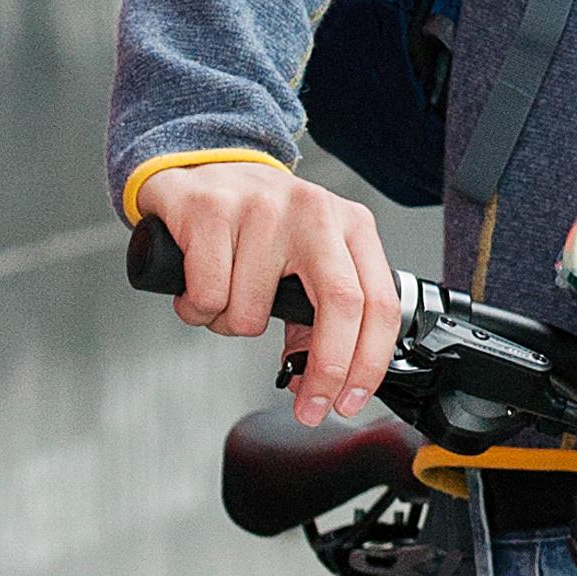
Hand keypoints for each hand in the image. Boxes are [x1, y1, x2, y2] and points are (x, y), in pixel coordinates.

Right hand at [131, 156, 405, 426]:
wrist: (202, 166)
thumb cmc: (260, 221)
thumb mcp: (308, 257)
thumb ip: (320, 315)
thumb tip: (315, 382)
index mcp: (350, 225)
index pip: (379, 301)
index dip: (368, 363)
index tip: (348, 402)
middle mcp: (314, 211)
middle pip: (341, 304)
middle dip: (328, 371)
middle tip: (310, 408)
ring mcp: (263, 208)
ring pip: (254, 314)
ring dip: (232, 325)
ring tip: (226, 295)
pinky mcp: (211, 210)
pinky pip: (209, 296)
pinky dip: (197, 308)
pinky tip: (198, 283)